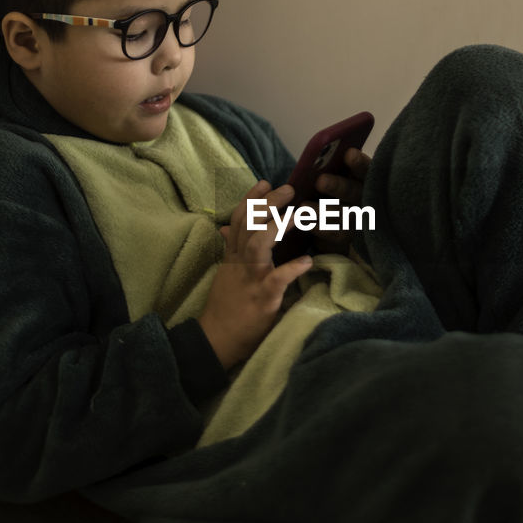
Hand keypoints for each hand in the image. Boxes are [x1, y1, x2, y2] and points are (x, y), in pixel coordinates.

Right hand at [199, 180, 312, 369]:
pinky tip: (307, 261)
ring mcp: (250, 279)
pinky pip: (276, 280)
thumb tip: (225, 229)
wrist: (216, 341)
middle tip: (288, 188)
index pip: (238, 220)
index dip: (251, 199)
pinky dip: (291, 269)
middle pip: (248, 225)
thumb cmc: (226, 308)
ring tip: (297, 214)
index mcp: (232, 257)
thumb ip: (229, 251)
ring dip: (276, 227)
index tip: (265, 182)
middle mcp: (239, 263)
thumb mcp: (225, 274)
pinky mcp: (262, 298)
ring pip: (257, 245)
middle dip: (267, 204)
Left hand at [313, 147, 371, 253]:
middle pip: (354, 192)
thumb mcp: (339, 176)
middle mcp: (367, 200)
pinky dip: (319, 228)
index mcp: (367, 180)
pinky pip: (335, 234)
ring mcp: (359, 222)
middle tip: (320, 181)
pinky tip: (303, 221)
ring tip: (303, 205)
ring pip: (344, 215)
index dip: (359, 163)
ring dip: (323, 211)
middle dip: (338, 186)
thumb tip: (319, 154)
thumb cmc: (336, 190)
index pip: (367, 170)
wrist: (339, 223)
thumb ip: (334, 167)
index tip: (348, 153)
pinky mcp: (347, 239)